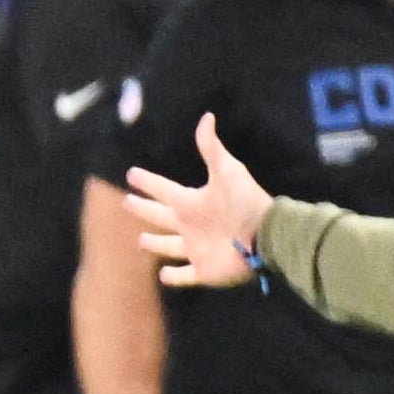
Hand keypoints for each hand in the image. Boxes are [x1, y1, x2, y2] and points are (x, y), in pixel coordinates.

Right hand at [123, 112, 268, 288]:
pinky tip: (163, 275)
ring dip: (155, 244)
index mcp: (191, 202)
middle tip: (126, 202)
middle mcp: (190, 225)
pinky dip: (173, 277)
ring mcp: (196, 249)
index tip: (132, 173)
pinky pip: (184, 275)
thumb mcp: (227, 171)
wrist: (267, 237)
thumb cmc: (246, 202)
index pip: (163, 189)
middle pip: (160, 216)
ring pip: (169, 247)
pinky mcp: (204, 271)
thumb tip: (206, 117)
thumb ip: (212, 148)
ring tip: (141, 241)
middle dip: (144, 209)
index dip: (148, 182)